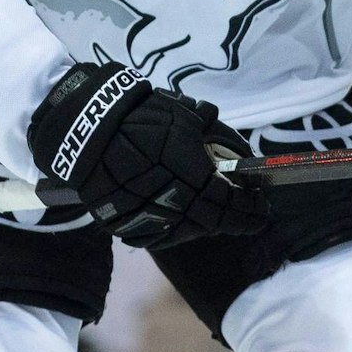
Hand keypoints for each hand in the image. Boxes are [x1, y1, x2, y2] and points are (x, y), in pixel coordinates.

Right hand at [27, 62, 268, 248]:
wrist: (89, 126)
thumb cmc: (145, 116)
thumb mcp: (193, 116)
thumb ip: (224, 138)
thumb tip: (245, 157)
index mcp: (193, 177)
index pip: (231, 205)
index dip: (250, 210)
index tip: (262, 209)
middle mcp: (173, 204)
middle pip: (211, 223)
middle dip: (233, 219)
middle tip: (245, 214)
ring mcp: (146, 218)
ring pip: (185, 232)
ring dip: (204, 224)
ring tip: (212, 212)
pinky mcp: (124, 225)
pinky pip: (157, 236)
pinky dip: (174, 229)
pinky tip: (181, 216)